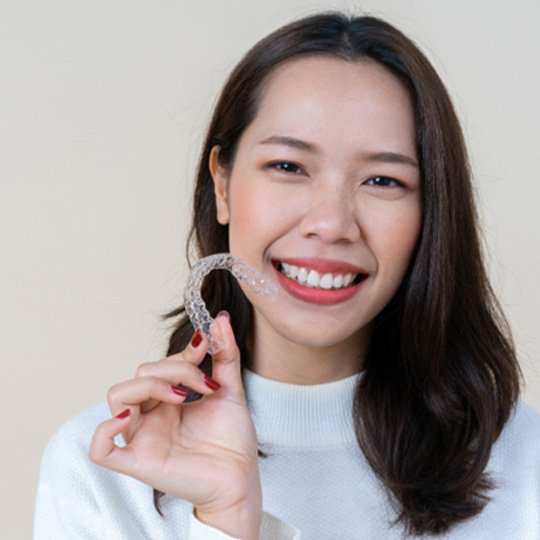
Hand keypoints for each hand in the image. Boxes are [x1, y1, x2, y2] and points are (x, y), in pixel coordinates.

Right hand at [89, 314, 261, 537]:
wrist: (241, 478)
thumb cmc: (233, 439)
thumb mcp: (230, 389)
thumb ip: (225, 355)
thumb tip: (221, 319)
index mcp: (169, 399)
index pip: (160, 364)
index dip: (181, 353)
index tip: (206, 348)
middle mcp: (152, 415)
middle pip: (141, 374)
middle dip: (174, 369)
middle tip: (204, 385)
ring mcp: (143, 437)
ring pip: (119, 396)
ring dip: (150, 386)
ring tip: (182, 397)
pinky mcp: (139, 462)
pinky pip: (101, 449)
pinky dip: (105, 430)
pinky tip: (129, 418)